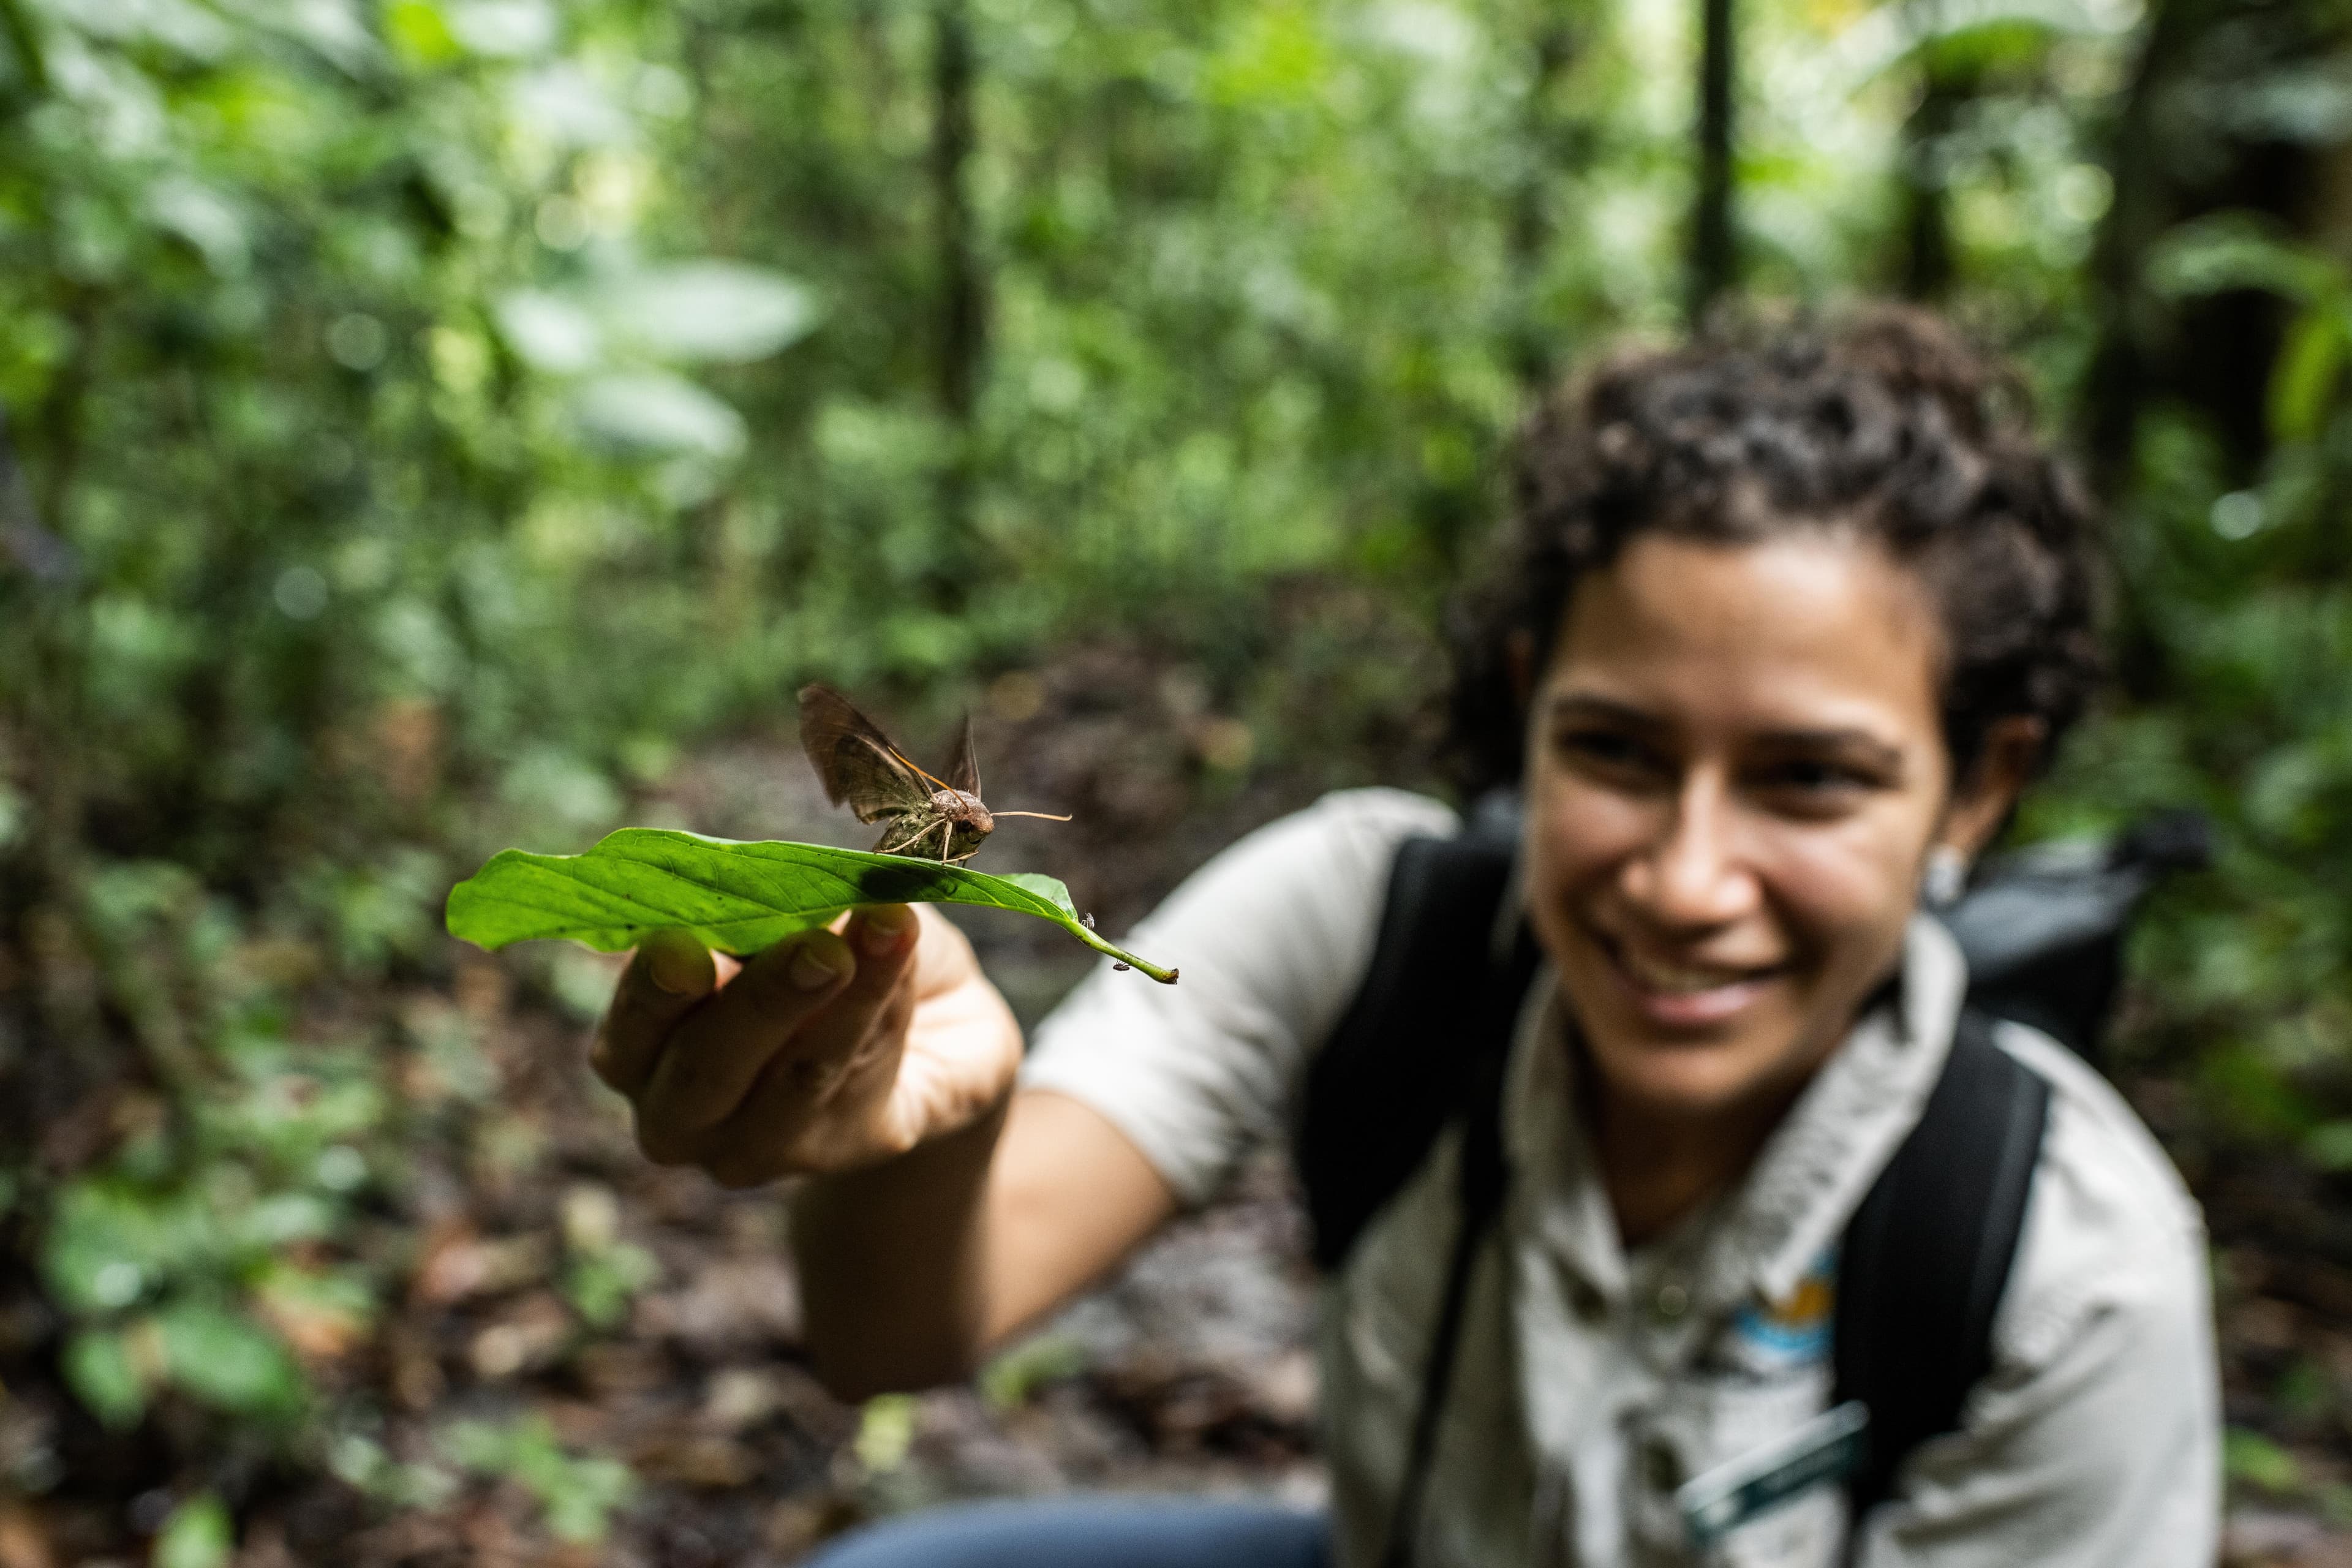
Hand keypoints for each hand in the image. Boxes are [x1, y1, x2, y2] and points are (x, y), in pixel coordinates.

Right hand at [589, 903, 1022, 1186]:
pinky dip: (887, 1004)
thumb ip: (764, 908)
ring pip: (798, 1075)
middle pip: (706, 1071)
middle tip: (816, 947)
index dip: (651, 994)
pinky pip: (864, 1075)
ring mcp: (758, 1146)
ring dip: (844, 998)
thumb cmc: (820, 947)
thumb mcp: (783, 915)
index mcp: (639, 1051)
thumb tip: (775, 880)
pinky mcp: (843, 1148)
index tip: (679, 945)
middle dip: (761, 1001)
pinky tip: (901, 946)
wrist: (930, 1016)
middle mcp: (681, 1116)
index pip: (631, 1032)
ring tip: (878, 931)